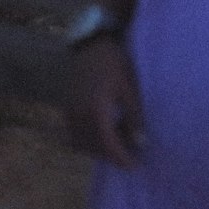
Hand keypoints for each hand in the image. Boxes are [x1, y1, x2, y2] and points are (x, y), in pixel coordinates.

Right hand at [66, 36, 143, 169]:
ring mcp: (70, 112)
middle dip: (112, 155)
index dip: (121, 158)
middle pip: (94, 148)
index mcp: (95, 111)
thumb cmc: (114, 62)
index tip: (135, 165)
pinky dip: (89, 139)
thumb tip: (141, 143)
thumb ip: (134, 117)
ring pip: (82, 144)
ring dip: (100, 149)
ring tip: (120, 142)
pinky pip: (76, 134)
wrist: (90, 44)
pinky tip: (105, 131)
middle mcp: (78, 116)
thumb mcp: (129, 88)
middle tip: (131, 155)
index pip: (107, 145)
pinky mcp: (67, 109)